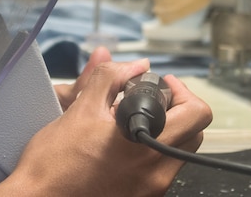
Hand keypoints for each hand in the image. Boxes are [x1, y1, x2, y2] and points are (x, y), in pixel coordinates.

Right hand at [0, 58, 212, 196]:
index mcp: (146, 145)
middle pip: (193, 134)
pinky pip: (160, 171)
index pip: (196, 113)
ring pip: (177, 154)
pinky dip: (150, 153)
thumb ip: (110, 78)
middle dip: (176, 110)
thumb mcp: (81, 108)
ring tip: (129, 124)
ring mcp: (151, 191)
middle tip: (149, 100)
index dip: (180, 90)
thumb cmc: (54, 161)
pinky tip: (121, 148)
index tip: (157, 85)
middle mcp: (157, 173)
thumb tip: (135, 65)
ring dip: (164, 132)